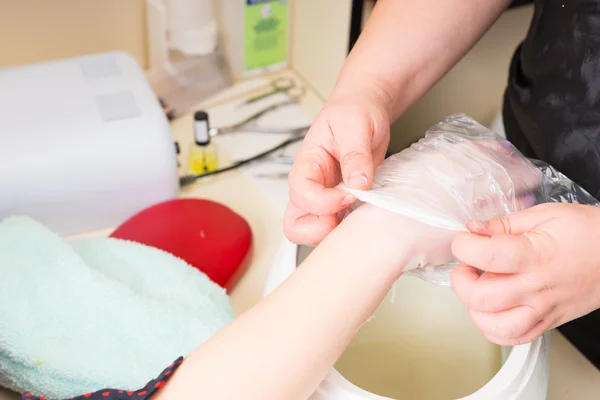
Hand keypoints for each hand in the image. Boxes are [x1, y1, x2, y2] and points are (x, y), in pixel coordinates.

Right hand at [284, 88, 390, 245]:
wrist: (367, 109)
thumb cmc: (354, 111)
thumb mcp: (354, 124)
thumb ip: (355, 154)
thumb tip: (359, 183)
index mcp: (307, 165)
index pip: (301, 194)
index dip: (323, 202)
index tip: (349, 194)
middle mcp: (312, 186)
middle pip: (295, 224)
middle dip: (318, 230)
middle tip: (344, 217)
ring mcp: (327, 198)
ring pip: (315, 231)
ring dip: (335, 233)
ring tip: (359, 215)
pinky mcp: (344, 204)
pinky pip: (339, 227)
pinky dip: (352, 229)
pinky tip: (368, 213)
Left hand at [451, 203, 599, 345]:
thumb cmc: (589, 233)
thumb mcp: (546, 214)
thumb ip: (504, 224)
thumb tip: (473, 228)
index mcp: (535, 255)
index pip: (485, 256)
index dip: (463, 246)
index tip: (463, 239)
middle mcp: (537, 287)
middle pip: (481, 297)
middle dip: (461, 280)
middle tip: (467, 266)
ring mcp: (543, 309)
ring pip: (494, 325)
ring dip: (475, 308)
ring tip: (478, 289)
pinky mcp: (548, 321)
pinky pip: (514, 338)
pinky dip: (493, 328)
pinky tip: (491, 309)